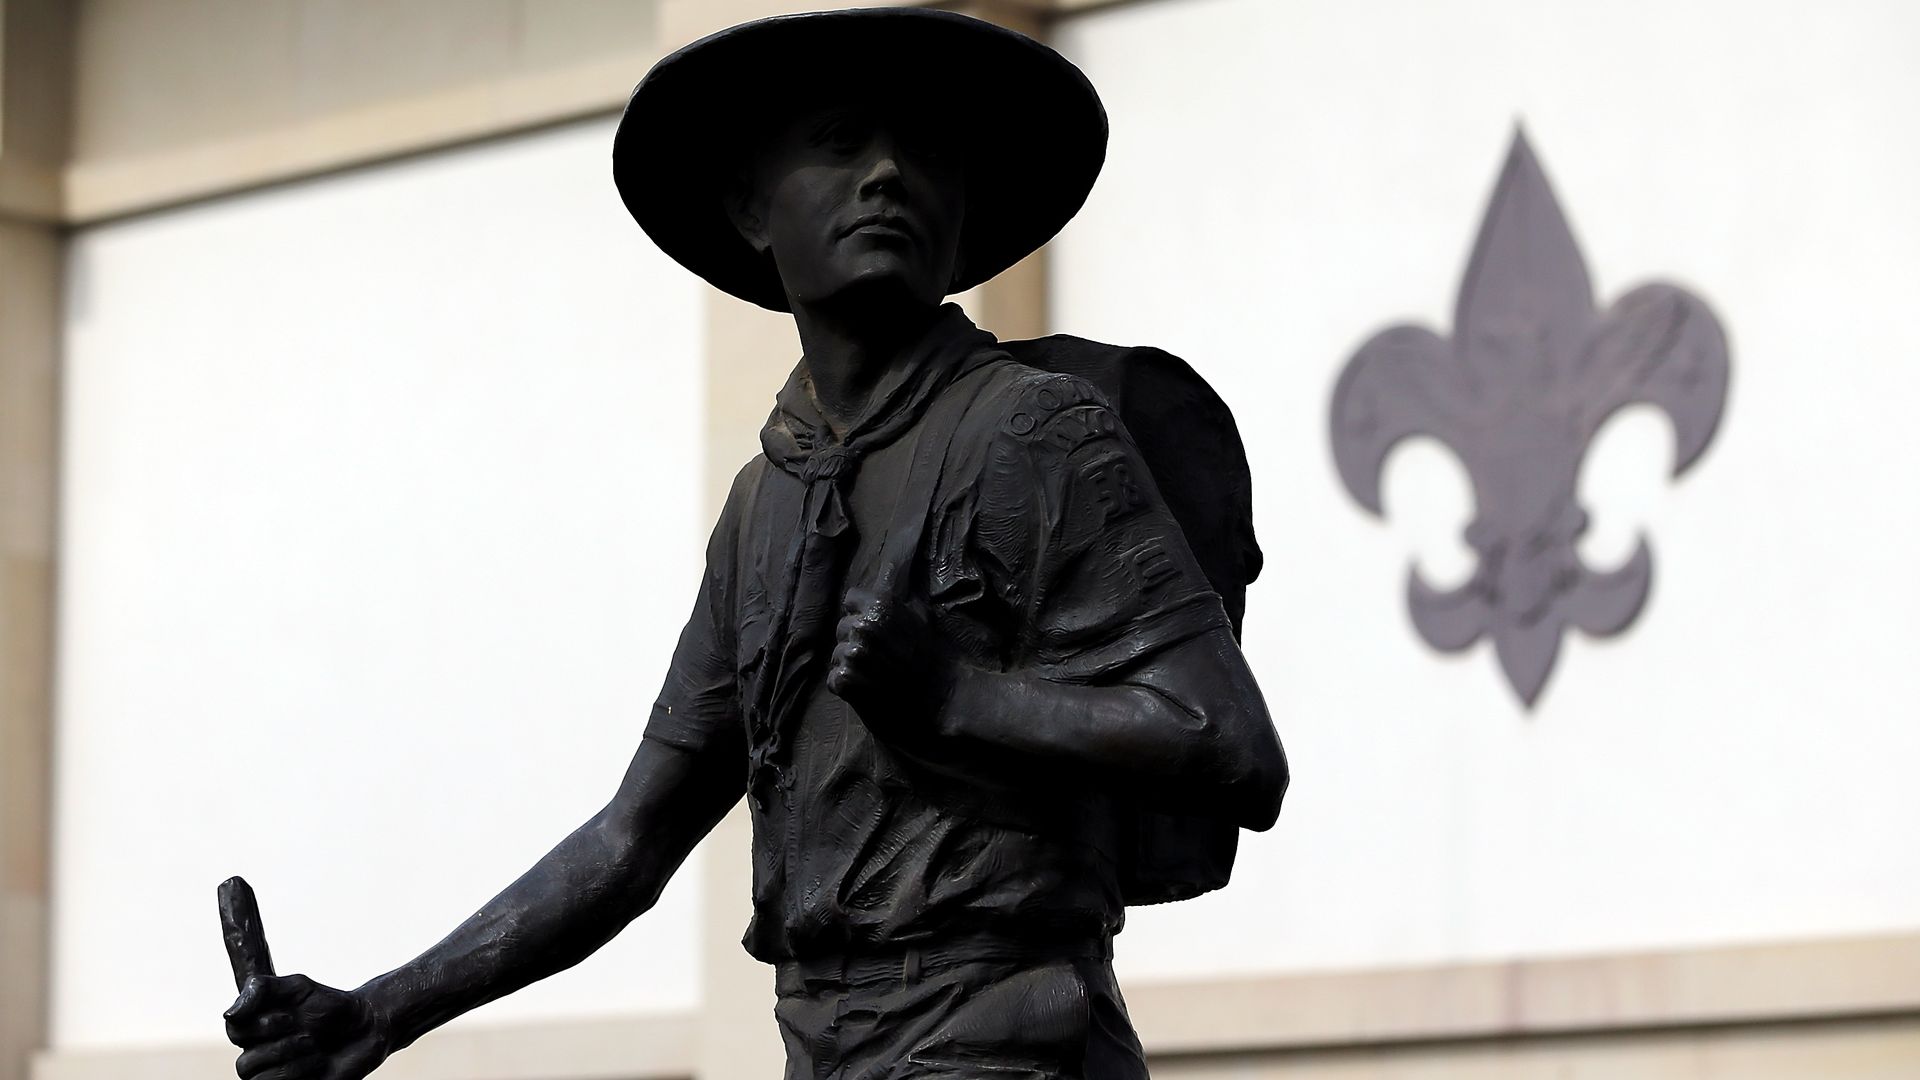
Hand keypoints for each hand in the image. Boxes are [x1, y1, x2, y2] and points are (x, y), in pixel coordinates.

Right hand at [219, 878, 391, 1079]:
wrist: (366, 1033)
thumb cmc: (334, 1009)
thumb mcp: (300, 991)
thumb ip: (264, 992)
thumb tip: (230, 1011)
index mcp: (254, 1002)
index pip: (237, 959)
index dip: (235, 921)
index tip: (234, 878)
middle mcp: (249, 1031)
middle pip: (240, 1034)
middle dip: (279, 1027)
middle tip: (305, 1022)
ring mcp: (260, 1060)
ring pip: (255, 1064)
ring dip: (295, 1051)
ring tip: (315, 1044)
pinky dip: (300, 1070)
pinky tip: (314, 1063)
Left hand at [826, 572, 955, 745]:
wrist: (938, 694)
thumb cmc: (930, 652)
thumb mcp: (920, 614)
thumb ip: (899, 590)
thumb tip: (888, 564)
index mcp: (878, 605)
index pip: (850, 599)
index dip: (861, 611)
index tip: (874, 625)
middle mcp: (862, 626)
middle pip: (842, 626)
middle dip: (855, 638)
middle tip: (878, 653)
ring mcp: (852, 654)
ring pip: (836, 653)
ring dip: (850, 663)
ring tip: (873, 671)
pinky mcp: (846, 681)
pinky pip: (834, 678)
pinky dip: (846, 684)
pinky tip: (865, 687)